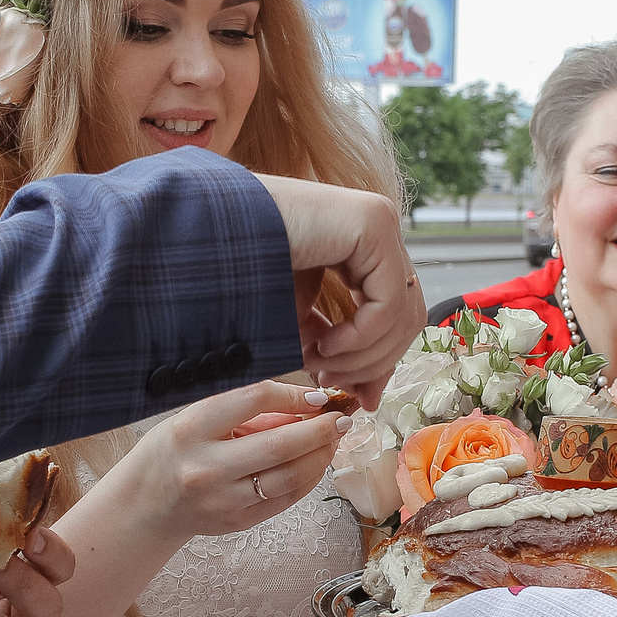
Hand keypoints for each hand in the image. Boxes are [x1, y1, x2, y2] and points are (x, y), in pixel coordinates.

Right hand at [117, 378, 349, 539]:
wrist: (145, 504)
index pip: (254, 400)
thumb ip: (248, 414)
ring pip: (289, 478)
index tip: (316, 394)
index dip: (293, 394)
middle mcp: (207, 467)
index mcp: (192, 429)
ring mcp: (223, 499)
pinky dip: (307, 479)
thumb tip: (303, 408)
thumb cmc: (173, 451)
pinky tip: (316, 463)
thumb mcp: (197, 419)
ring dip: (320, 456)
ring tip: (332, 440)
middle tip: (340, 419)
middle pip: (280, 445)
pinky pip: (285, 500)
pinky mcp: (237, 522)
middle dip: (320, 429)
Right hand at [251, 174, 423, 405]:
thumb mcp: (303, 324)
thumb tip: (371, 397)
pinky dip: (361, 336)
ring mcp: (379, 220)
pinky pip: (389, 301)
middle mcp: (380, 228)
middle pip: (408, 316)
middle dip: (375, 363)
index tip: (359, 397)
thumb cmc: (246, 276)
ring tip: (322, 364)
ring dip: (364, 355)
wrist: (208, 236)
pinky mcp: (372, 222)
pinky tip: (327, 343)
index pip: (399, 313)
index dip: (382, 361)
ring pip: (404, 313)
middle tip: (335, 383)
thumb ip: (342, 353)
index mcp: (366, 245)